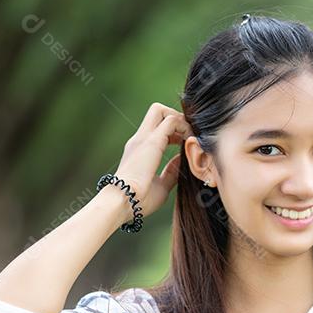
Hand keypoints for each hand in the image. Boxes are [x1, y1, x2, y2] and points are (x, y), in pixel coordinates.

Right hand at [114, 102, 190, 219]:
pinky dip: (183, 126)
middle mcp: (139, 139)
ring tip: (190, 138)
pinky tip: (190, 142)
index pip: (156, 126)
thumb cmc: (139, 201)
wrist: (122, 202)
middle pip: (157, 111)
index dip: (173, 130)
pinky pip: (171, 121)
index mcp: (139, 149)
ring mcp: (143, 138)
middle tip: (187, 136)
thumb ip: (171, 172)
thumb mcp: (161, 185)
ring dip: (179, 120)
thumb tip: (181, 161)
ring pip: (160, 110)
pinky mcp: (151, 142)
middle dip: (175, 117)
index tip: (184, 144)